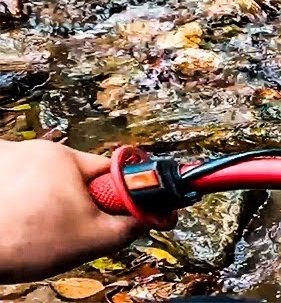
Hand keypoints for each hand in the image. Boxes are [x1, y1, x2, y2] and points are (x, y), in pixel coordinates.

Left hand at [0, 140, 144, 282]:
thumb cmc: (18, 240)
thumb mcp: (90, 240)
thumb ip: (130, 225)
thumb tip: (155, 216)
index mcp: (67, 159)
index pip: (112, 170)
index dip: (120, 194)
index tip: (122, 213)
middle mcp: (37, 150)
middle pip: (77, 176)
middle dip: (78, 202)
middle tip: (68, 230)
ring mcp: (8, 158)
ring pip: (45, 182)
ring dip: (46, 202)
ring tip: (33, 229)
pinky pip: (17, 184)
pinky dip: (17, 201)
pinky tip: (12, 221)